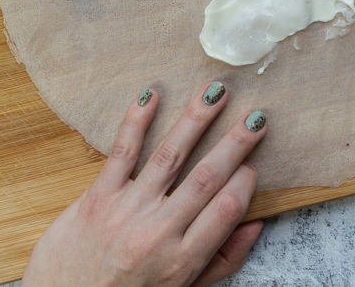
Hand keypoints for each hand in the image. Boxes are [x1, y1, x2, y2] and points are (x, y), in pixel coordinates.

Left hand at [23, 81, 266, 286]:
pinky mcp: (97, 198)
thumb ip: (222, 260)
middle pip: (206, 178)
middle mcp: (157, 234)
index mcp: (182, 260)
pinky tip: (152, 95)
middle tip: (257, 118)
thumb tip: (255, 224)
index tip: (253, 164)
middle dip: (235, 144)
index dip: (245, 182)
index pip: (226, 209)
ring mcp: (126, 212)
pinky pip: (122, 153)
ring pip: (170, 156)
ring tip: (216, 92)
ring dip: (196, 120)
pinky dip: (136, 121)